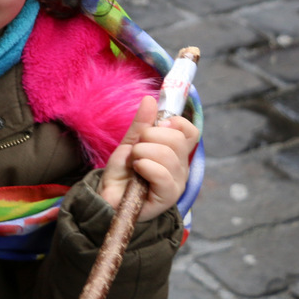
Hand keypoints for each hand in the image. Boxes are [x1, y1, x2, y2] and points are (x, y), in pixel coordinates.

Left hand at [98, 97, 198, 222]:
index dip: (175, 122)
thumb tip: (150, 99)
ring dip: (142, 152)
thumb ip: (141, 124)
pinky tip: (137, 171)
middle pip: (177, 139)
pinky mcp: (168, 197)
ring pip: (167, 154)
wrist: (109, 199)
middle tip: (137, 149)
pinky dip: (144, 166)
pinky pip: (162, 174)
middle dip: (149, 136)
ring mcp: (177, 183)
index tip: (157, 125)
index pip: (190, 131)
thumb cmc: (122, 173)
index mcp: (176, 153)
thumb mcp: (130, 143)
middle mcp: (181, 168)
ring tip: (134, 162)